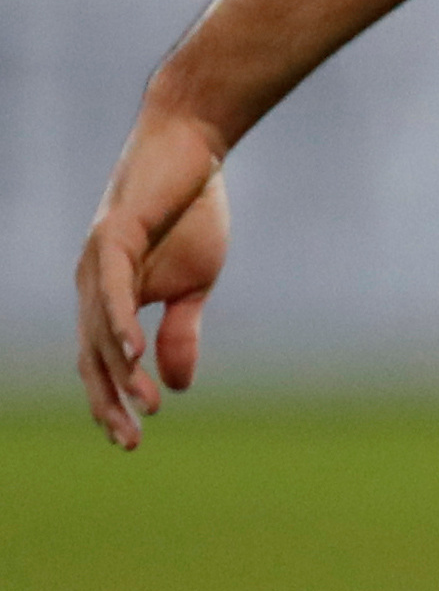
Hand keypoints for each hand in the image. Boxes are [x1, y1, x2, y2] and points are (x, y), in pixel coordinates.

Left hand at [76, 110, 230, 449]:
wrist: (193, 147)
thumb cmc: (190, 211)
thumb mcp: (195, 283)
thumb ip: (180, 331)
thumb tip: (178, 386)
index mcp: (109, 298)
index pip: (101, 363)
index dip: (114, 402)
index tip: (134, 441)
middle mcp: (91, 286)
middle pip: (91, 358)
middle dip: (109, 404)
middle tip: (130, 443)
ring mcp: (97, 263)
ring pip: (99, 333)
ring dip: (119, 375)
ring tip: (142, 409)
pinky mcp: (113, 239)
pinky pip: (113, 292)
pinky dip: (120, 326)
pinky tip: (132, 356)